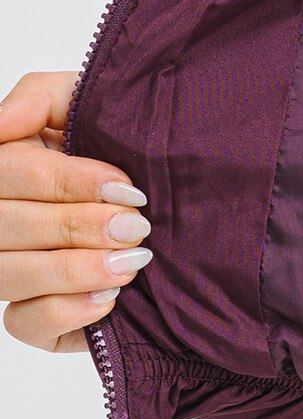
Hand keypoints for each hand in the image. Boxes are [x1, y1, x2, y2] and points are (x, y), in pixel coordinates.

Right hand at [0, 70, 152, 353]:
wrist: (170, 200)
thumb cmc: (121, 144)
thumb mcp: (87, 103)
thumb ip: (42, 96)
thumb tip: (1, 123)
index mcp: (8, 164)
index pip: (11, 173)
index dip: (69, 182)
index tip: (126, 187)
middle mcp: (1, 217)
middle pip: (9, 226)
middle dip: (79, 226)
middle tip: (136, 226)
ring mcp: (10, 267)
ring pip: (11, 274)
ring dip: (77, 270)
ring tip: (131, 261)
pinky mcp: (30, 315)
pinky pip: (24, 322)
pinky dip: (67, 311)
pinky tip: (108, 298)